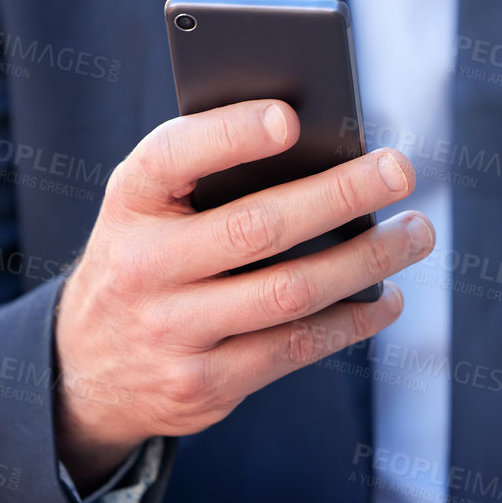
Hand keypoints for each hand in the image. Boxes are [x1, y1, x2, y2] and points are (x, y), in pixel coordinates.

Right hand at [54, 99, 433, 486]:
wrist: (86, 367)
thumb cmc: (148, 255)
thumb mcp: (150, 206)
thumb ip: (209, 173)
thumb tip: (323, 149)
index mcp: (129, 201)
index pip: (172, 156)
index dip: (231, 134)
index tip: (291, 117)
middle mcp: (142, 266)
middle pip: (256, 227)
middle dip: (339, 196)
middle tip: (399, 170)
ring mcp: (171, 332)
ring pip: (289, 292)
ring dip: (366, 260)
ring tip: (415, 232)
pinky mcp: (204, 385)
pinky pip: (294, 348)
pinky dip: (351, 321)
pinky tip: (385, 297)